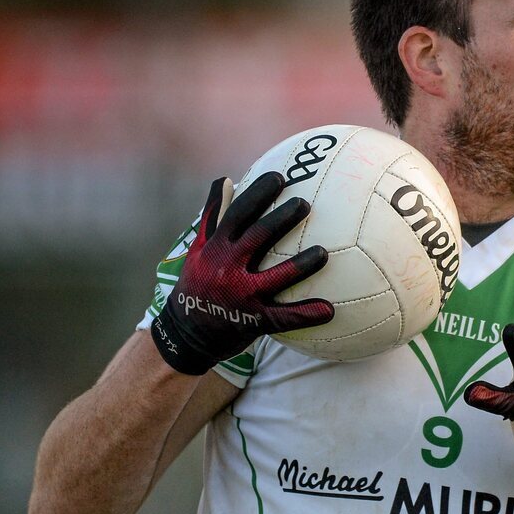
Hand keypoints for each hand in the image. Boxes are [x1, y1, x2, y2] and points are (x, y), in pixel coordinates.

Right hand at [151, 173, 333, 373]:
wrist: (185, 334)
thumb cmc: (196, 285)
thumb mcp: (197, 250)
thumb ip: (212, 216)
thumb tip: (224, 180)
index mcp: (215, 249)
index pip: (237, 214)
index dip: (257, 195)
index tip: (278, 178)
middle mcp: (227, 269)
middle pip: (258, 238)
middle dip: (281, 219)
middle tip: (305, 204)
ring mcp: (241, 296)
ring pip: (275, 278)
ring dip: (301, 266)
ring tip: (323, 253)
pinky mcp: (252, 321)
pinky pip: (282, 318)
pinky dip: (306, 315)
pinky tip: (329, 310)